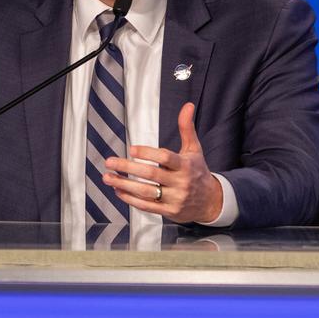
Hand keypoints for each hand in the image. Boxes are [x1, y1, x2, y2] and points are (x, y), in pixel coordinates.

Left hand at [102, 103, 222, 223]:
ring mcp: (174, 198)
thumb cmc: (198, 172)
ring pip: (146, 191)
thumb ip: (187, 128)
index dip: (148, 153)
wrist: (210, 202)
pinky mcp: (168, 212)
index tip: (132, 150)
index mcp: (185, 165)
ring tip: (108, 177)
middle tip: (110, 162)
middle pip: (151, 174)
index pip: (165, 158)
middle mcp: (180, 182)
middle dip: (128, 168)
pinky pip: (147, 206)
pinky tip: (119, 191)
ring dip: (124, 184)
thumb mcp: (194, 149)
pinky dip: (130, 199)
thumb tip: (188, 106)